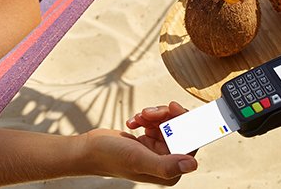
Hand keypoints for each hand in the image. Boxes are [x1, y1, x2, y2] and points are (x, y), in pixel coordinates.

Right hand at [80, 102, 194, 185]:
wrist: (89, 149)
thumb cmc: (110, 157)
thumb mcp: (139, 159)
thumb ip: (165, 165)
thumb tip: (191, 164)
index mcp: (169, 172)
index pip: (190, 143)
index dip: (185, 123)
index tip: (174, 108)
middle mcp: (166, 162)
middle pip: (180, 130)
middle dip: (166, 117)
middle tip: (152, 111)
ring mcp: (157, 151)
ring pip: (168, 124)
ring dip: (155, 116)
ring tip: (140, 116)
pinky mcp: (149, 142)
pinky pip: (157, 123)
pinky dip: (146, 118)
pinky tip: (134, 122)